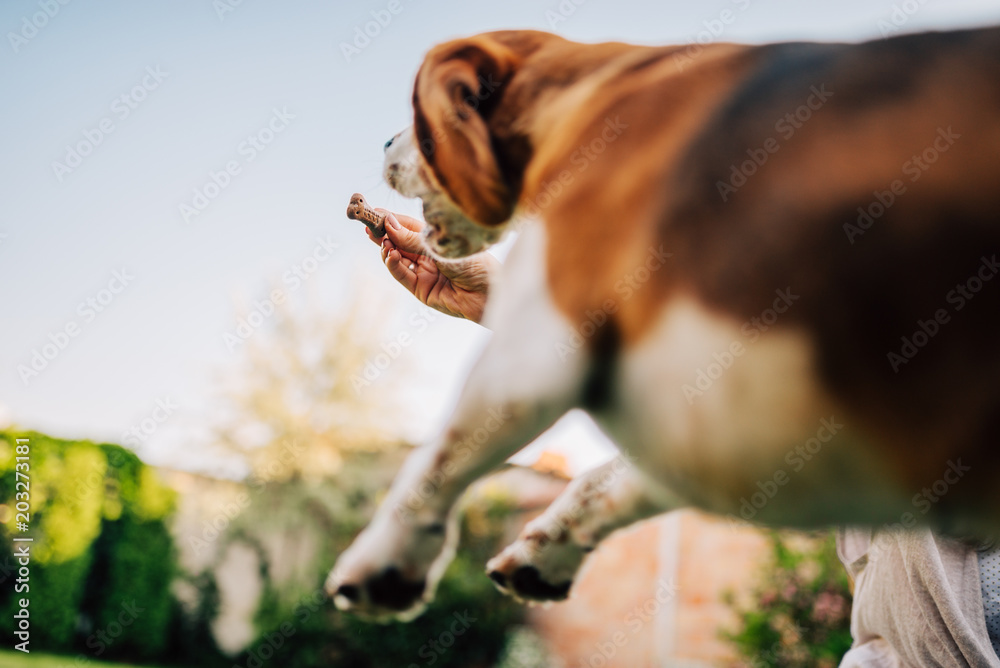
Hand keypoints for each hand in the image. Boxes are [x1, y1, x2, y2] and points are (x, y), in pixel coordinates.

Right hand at [367, 210, 496, 322]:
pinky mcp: (421, 289)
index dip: (391, 220)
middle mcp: (428, 255)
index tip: (373, 211)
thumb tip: (389, 223)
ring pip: (397, 258)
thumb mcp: (441, 247)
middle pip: (399, 242)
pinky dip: (393, 265)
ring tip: (381, 241)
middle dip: (383, 233)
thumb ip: (413, 238)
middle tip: (367, 225)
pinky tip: (389, 254)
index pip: (408, 226)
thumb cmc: (474, 264)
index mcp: (437, 240)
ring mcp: (424, 272)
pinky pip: (402, 275)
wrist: (488, 293)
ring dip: (387, 249)